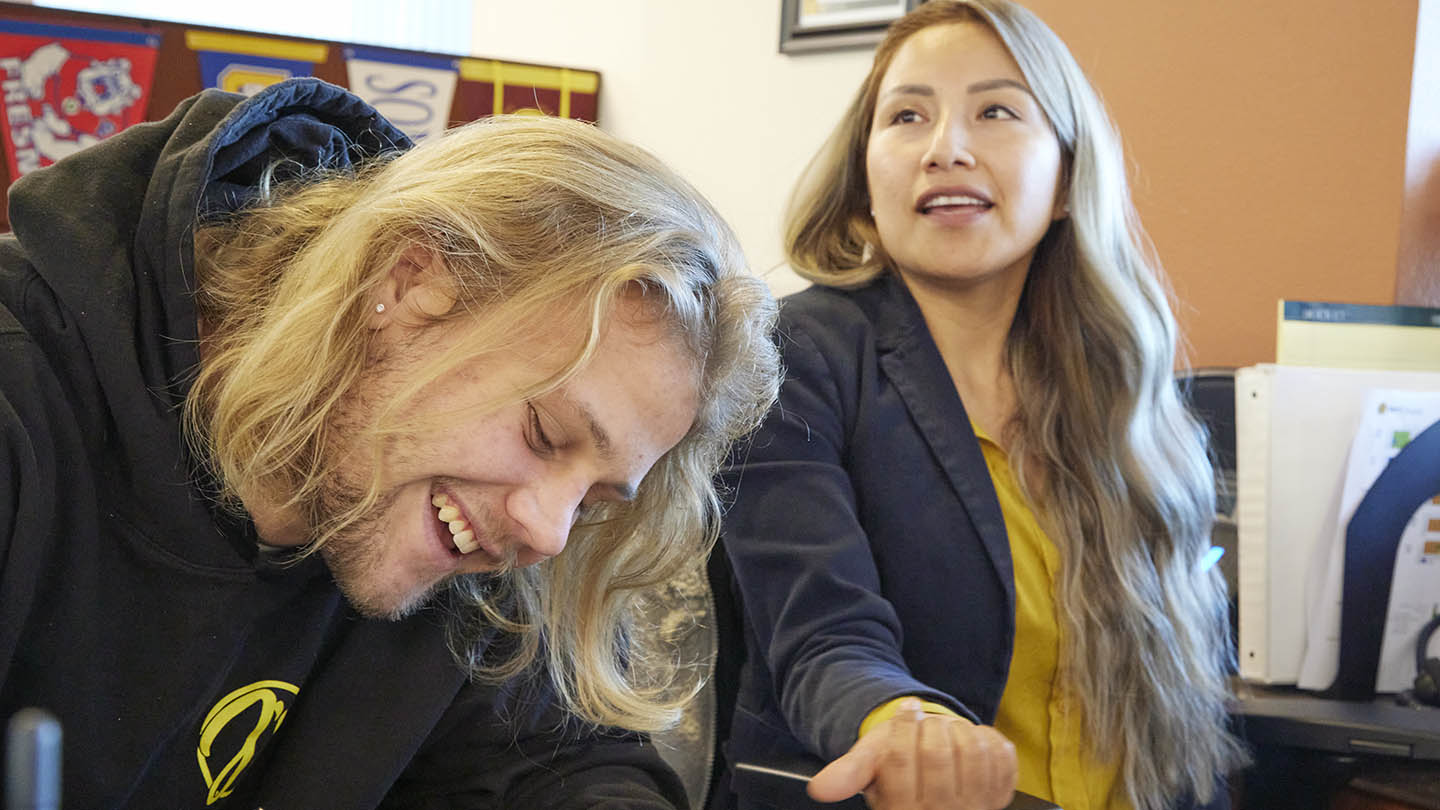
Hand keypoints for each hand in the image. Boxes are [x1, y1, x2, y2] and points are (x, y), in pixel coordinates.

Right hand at [807, 700, 1016, 808]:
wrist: (934, 766)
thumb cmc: (899, 763)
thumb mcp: (869, 766)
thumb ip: (848, 773)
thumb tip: (819, 789)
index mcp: (900, 809)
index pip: (900, 759)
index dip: (902, 726)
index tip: (907, 709)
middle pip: (936, 753)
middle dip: (930, 726)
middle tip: (927, 723)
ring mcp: (975, 809)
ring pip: (971, 752)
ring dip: (960, 730)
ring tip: (948, 732)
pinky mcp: (1000, 797)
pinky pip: (1001, 756)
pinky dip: (987, 738)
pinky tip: (973, 742)